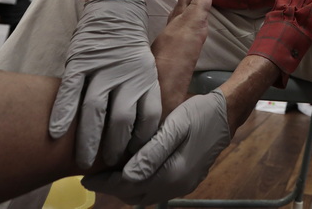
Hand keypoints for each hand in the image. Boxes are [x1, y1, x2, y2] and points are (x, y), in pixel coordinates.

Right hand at [49, 0, 161, 168]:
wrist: (116, 8)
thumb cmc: (129, 46)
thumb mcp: (145, 68)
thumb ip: (143, 94)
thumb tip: (139, 129)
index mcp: (147, 78)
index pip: (149, 116)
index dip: (141, 139)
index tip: (134, 155)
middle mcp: (127, 76)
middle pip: (122, 119)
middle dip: (114, 147)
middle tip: (107, 164)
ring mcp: (102, 68)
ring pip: (95, 110)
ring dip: (88, 138)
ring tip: (84, 160)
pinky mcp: (80, 61)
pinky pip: (70, 90)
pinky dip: (62, 112)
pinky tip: (56, 133)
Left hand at [81, 89, 230, 204]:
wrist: (225, 115)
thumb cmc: (198, 114)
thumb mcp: (173, 127)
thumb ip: (151, 152)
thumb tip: (126, 174)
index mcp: (172, 173)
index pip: (129, 185)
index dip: (105, 182)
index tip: (86, 177)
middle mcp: (177, 185)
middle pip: (135, 195)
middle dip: (111, 188)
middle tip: (92, 177)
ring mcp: (182, 186)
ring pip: (145, 196)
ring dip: (125, 189)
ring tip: (108, 175)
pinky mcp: (186, 181)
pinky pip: (156, 191)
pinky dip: (139, 186)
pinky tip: (132, 171)